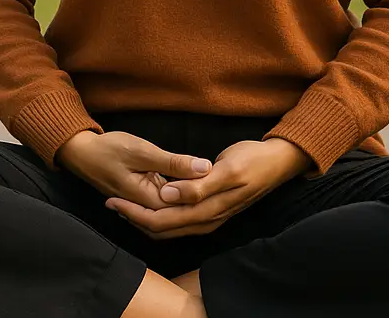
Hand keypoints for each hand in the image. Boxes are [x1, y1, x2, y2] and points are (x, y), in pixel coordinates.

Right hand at [55, 130, 213, 212]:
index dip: (206, 195)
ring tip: (215, 186)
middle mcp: (146, 208)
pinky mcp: (143, 195)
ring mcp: (143, 203)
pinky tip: (196, 185)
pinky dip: (181, 195)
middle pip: (181, 213)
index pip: (185, 207)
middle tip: (224, 184)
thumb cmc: (110, 149)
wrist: (82, 153)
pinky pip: (166, 202)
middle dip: (203, 201)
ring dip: (193, 200)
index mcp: (148, 200)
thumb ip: (174, 162)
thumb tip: (205, 167)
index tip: (225, 179)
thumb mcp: (143, 151)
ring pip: (174, 209)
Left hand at [105, 137, 311, 239]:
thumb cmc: (252, 161)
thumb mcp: (227, 169)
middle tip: (111, 201)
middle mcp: (206, 220)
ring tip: (124, 203)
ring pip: (169, 227)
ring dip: (145, 217)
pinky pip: (179, 220)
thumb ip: (197, 185)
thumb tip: (168, 195)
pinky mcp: (212, 211)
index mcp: (207, 211)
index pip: (161, 220)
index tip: (113, 198)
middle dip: (134, 217)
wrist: (277, 163)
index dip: (134, 213)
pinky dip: (161, 214)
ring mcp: (210, 218)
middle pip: (161, 228)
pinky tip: (152, 201)